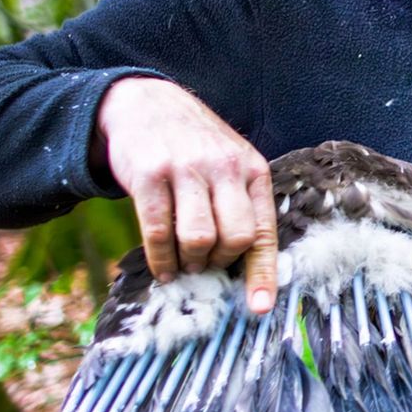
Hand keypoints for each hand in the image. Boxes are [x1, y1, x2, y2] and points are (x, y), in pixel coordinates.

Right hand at [96, 77, 278, 313]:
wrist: (147, 103)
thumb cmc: (195, 148)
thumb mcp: (231, 164)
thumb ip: (242, 206)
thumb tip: (248, 269)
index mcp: (252, 170)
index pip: (264, 230)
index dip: (263, 274)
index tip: (259, 308)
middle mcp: (224, 167)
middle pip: (236, 238)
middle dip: (221, 263)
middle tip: (207, 265)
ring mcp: (186, 169)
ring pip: (199, 239)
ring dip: (191, 263)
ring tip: (185, 263)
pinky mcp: (150, 174)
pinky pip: (160, 231)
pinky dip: (161, 259)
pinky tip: (163, 268)